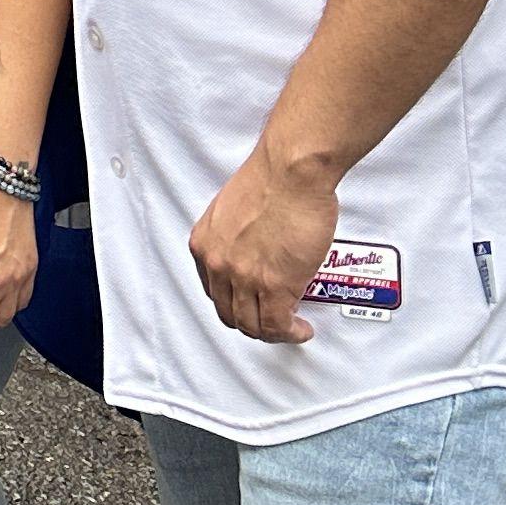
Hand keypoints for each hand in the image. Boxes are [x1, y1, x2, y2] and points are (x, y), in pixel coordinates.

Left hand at [191, 138, 339, 344]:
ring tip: (290, 327)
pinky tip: (301, 329)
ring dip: (273, 332)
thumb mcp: (232, 210)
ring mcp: (244, 277)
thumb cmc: (273, 178)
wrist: (291, 170)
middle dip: (252, 322)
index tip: (250, 303)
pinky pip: (278, 326)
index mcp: (204, 244)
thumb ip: (234, 237)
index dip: (235, 302)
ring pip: (252, 325)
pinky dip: (290, 333)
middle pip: (229, 313)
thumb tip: (251, 253)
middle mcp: (217, 263)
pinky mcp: (275, 285)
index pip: (213, 290)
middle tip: (271, 319)